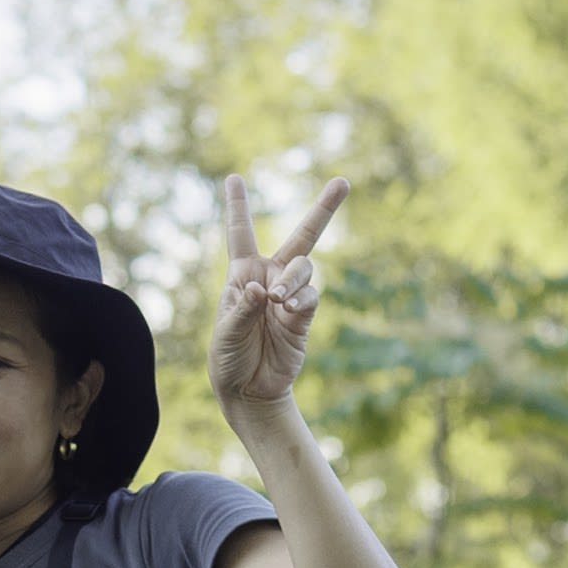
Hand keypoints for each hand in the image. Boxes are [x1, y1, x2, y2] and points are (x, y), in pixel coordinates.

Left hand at [208, 174, 343, 409]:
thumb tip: (264, 289)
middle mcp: (270, 278)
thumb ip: (243, 310)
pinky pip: (311, 296)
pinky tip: (288, 309)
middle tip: (343, 182)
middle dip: (324, 209)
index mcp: (242, 275)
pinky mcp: (304, 316)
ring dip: (293, 279)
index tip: (233, 178)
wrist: (248, 390)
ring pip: (305, 268)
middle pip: (302, 236)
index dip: (238, 206)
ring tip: (278, 300)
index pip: (240, 233)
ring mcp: (290, 295)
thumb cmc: (228, 359)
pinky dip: (301, 299)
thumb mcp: (225, 334)